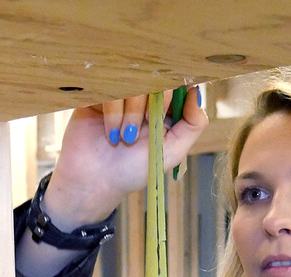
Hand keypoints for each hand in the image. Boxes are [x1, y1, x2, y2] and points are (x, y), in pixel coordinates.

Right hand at [43, 87, 208, 227]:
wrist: (94, 182)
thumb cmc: (132, 171)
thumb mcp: (171, 152)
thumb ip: (193, 125)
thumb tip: (196, 92)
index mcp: (165, 108)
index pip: (177, 83)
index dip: (172, 95)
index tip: (162, 116)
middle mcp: (144, 97)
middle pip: (156, 79)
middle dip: (150, 108)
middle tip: (138, 134)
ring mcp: (120, 93)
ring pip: (133, 83)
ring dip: (130, 114)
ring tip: (123, 140)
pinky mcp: (98, 93)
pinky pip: (111, 88)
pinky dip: (113, 113)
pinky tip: (110, 134)